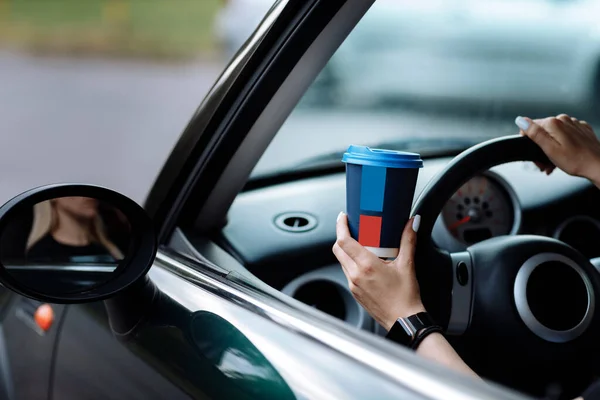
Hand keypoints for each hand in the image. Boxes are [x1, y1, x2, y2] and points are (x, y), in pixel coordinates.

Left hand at [332, 212, 424, 330]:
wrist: (404, 322)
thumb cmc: (406, 297)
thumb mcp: (407, 265)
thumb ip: (408, 240)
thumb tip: (412, 223)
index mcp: (366, 266)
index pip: (344, 241)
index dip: (341, 226)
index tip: (343, 217)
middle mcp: (355, 275)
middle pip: (338, 249)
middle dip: (342, 236)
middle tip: (352, 227)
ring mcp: (353, 285)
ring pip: (341, 261)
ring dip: (347, 250)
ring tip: (361, 243)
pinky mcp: (354, 292)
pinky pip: (347, 272)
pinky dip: (351, 263)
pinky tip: (364, 261)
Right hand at [515, 114, 599, 185]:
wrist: (598, 165)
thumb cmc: (576, 161)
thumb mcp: (549, 149)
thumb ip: (534, 133)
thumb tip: (521, 120)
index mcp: (553, 123)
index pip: (529, 127)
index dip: (528, 142)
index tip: (534, 155)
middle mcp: (564, 120)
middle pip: (542, 131)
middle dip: (540, 147)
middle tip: (544, 164)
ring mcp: (574, 124)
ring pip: (554, 134)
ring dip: (550, 148)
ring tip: (553, 163)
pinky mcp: (581, 130)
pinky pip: (566, 135)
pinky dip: (562, 145)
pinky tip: (564, 156)